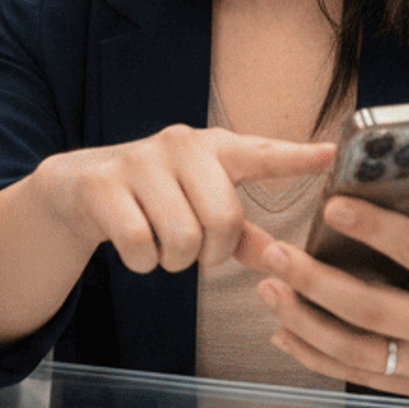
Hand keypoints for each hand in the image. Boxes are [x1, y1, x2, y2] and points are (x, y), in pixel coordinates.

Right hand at [33, 127, 334, 274]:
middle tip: (192, 247)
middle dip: (210, 252)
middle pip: (224, 220)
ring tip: (160, 243)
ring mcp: (139, 160)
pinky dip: (141, 262)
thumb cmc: (154, 197)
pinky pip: (139, 246)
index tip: (330, 154)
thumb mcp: (197, 204)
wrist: (78, 187)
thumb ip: (240, 232)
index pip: (261, 154)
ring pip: (181, 239)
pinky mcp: (104, 183)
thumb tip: (280, 258)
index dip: (296, 157)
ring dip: (173, 261)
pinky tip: (134, 246)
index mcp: (213, 149)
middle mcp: (180, 145)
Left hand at [241, 152, 408, 400]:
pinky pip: (359, 376)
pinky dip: (317, 358)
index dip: (374, 229)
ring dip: (305, 322)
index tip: (332, 206)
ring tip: (268, 288)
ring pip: (357, 350)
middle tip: (275, 255)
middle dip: (317, 282)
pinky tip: (282, 333)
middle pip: (372, 309)